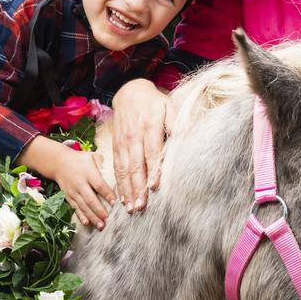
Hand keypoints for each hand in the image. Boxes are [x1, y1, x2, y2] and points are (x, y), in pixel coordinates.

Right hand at [48, 147, 114, 229]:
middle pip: (90, 199)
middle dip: (99, 211)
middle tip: (108, 220)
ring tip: (101, 226)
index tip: (115, 202)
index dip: (107, 194)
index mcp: (88, 172)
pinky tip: (87, 223)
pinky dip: (81, 216)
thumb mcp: (92, 156)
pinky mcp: (68, 196)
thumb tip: (114, 173)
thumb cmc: (80, 159)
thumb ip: (103, 164)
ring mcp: (73, 191)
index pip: (99, 185)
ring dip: (92, 217)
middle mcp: (80, 183)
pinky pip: (75, 207)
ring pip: (83, 206)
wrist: (58, 162)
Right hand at [110, 79, 172, 211]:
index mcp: (149, 126)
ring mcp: (123, 142)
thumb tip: (184, 138)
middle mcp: (134, 136)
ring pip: (124, 169)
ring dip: (127, 190)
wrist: (129, 92)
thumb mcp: (168, 106)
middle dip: (138, 187)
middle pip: (136, 165)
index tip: (154, 187)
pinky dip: (119, 183)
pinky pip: (117, 167)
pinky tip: (122, 197)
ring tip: (131, 207)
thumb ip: (176, 123)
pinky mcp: (116, 146)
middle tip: (140, 206)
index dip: (153, 170)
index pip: (152, 152)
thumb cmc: (154, 102)